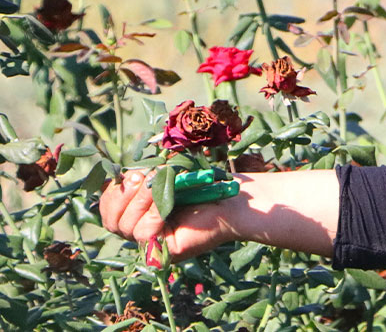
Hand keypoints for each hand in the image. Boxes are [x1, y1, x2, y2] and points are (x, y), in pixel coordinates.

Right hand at [99, 169, 238, 261]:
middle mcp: (141, 234)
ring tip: (158, 182)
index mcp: (138, 216)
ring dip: (141, 198)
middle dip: (124, 194)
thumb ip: (140, 179)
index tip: (130, 174)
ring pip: (124, 226)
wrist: (233, 201)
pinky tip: (167, 201)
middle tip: (144, 176)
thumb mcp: (165, 178)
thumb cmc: (202, 186)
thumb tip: (114, 176)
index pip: (107, 210)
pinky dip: (154, 211)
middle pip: (111, 220)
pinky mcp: (162, 254)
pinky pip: (143, 233)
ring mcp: (151, 247)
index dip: (113, 192)